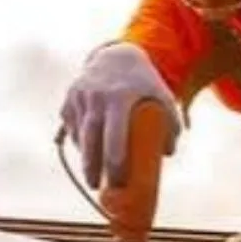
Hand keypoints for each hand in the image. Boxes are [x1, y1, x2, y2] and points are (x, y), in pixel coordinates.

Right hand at [59, 42, 181, 189]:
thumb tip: (167, 153)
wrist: (115, 55)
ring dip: (84, 156)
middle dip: (91, 167)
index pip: (114, 136)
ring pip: (79, 135)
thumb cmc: (143, 82)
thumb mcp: (161, 96)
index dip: (114, 162)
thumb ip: (171, 122)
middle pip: (90, 140)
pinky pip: (71, 127)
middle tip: (95, 186)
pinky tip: (85, 150)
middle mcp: (96, 96)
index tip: (117, 181)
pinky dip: (77, 141)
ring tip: (93, 171)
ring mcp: (79, 97)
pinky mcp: (69, 99)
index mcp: (120, 97)